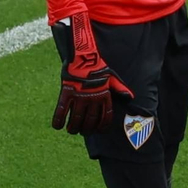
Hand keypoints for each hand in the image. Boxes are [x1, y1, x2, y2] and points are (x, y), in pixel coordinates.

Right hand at [50, 13, 133, 133]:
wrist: (83, 55)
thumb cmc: (98, 66)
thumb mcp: (113, 76)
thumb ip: (120, 88)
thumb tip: (130, 97)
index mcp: (104, 95)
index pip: (105, 116)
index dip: (102, 126)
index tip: (98, 131)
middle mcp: (92, 98)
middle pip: (90, 120)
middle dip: (87, 129)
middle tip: (83, 132)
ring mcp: (79, 96)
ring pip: (76, 118)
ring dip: (73, 128)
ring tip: (71, 131)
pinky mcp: (66, 92)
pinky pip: (62, 110)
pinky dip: (58, 119)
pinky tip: (57, 126)